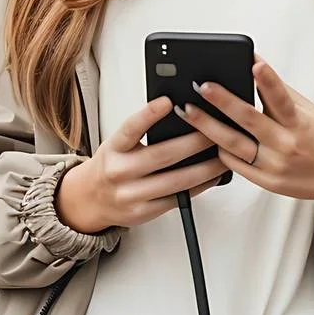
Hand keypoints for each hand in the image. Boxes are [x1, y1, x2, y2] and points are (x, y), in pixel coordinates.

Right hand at [55, 96, 227, 233]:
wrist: (91, 199)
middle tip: (215, 130)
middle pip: (162, 155)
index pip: (130, 128)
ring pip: (175, 181)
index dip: (148, 115)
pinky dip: (199, 187)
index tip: (168, 102)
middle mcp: (120, 172)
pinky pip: (177, 199)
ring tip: (222, 156)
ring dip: (204, 168)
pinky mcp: (144, 212)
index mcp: (113, 148)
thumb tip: (178, 114)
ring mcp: (131, 195)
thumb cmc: (112, 165)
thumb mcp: (117, 145)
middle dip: (194, 142)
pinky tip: (212, 177)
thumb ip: (140, 133)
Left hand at [176, 55, 313, 227]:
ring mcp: (275, 166)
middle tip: (201, 86)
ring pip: (234, 145)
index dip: (268, 80)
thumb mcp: (306, 110)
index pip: (281, 97)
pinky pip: (235, 166)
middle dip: (222, 101)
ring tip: (188, 111)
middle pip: (249, 120)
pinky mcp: (267, 183)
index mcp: (299, 122)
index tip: (253, 63)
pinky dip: (219, 151)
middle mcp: (287, 144)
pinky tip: (204, 137)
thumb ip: (278, 91)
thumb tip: (252, 62)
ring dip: (208, 127)